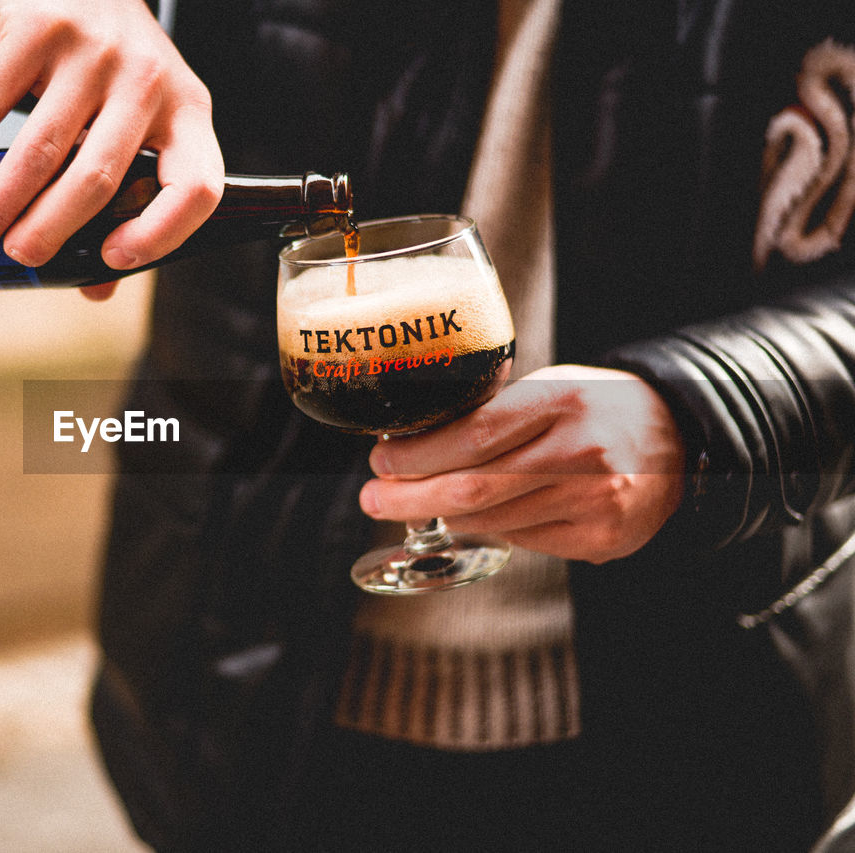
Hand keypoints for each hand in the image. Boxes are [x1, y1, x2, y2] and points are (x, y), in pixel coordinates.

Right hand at [0, 0, 223, 293]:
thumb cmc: (116, 74)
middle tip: (13, 260)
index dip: (160, 234)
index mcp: (188, 115)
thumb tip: (94, 288)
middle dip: (50, 230)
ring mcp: (95, 51)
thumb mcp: (142, 125)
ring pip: (39, 148)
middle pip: (100, 176)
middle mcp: (149, 81)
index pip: (196, 187)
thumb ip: (126, 199)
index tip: (109, 259)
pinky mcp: (40, 28)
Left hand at [359, 365, 686, 563]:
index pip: (471, 436)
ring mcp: (594, 500)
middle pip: (472, 488)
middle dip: (409, 498)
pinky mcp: (602, 537)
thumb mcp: (548, 388)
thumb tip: (411, 447)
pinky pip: (523, 540)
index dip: (416, 455)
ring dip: (444, 514)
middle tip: (373, 500)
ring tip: (420, 502)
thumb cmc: (594, 408)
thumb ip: (492, 415)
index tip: (380, 460)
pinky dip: (493, 528)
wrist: (680, 437)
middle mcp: (579, 452)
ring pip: (492, 520)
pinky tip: (485, 513)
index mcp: (560, 400)